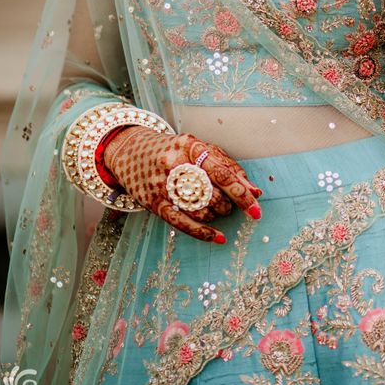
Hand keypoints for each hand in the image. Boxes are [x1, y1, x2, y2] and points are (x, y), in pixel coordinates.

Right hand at [103, 127, 261, 243]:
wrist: (128, 151)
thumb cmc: (172, 150)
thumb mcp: (198, 149)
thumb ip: (227, 167)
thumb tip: (254, 192)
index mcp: (190, 146)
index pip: (221, 172)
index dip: (241, 193)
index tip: (256, 208)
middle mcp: (174, 164)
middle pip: (212, 193)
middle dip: (227, 204)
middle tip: (227, 204)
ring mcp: (162, 185)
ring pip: (199, 209)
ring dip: (216, 215)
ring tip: (216, 210)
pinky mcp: (153, 203)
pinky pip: (181, 223)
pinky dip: (203, 233)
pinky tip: (218, 237)